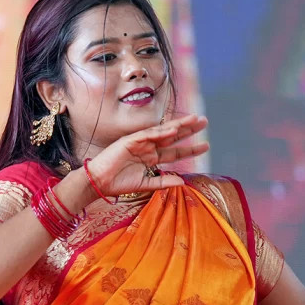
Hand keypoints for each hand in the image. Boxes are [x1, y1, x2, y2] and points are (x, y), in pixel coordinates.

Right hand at [86, 114, 208, 196]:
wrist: (99, 183)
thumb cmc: (119, 183)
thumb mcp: (146, 184)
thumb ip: (163, 181)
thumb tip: (182, 182)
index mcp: (152, 158)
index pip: (175, 152)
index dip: (190, 148)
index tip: (205, 145)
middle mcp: (148, 147)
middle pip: (172, 136)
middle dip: (188, 129)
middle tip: (204, 120)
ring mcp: (139, 142)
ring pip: (162, 131)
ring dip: (178, 125)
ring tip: (194, 120)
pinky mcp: (130, 140)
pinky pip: (147, 134)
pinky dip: (160, 132)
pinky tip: (173, 129)